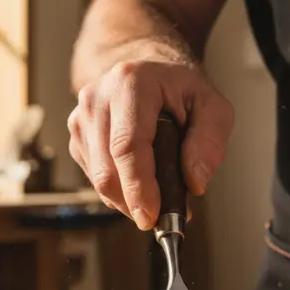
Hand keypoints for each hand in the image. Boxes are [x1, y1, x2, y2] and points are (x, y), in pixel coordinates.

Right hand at [68, 61, 233, 228]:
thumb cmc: (180, 90)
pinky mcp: (77, 138)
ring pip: (99, 180)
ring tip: (159, 198)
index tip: (151, 215)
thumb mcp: (213, 106)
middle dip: (134, 203)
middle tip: (162, 218)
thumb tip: (195, 182)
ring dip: (129, 201)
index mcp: (131, 83)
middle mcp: (97, 99)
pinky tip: (141, 185)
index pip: (127, 145)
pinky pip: (95, 179)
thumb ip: (210, 141)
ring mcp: (82, 119)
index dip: (138, 186)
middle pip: (107, 169)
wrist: (148, 71)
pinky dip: (120, 193)